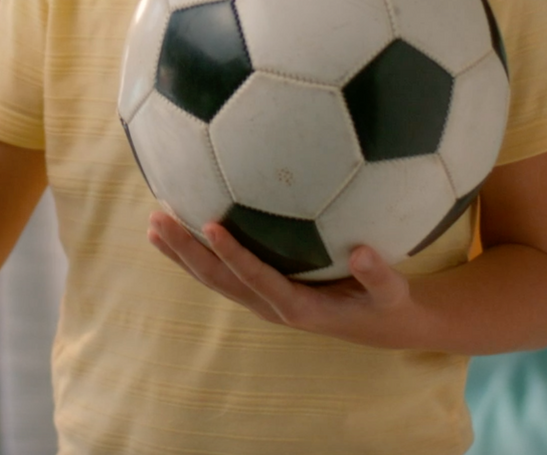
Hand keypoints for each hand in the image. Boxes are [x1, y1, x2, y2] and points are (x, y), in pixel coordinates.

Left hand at [146, 211, 417, 348]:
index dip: (234, 256)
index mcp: (300, 307)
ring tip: (153, 226)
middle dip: (187, 253)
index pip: (259, 279)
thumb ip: (378, 275)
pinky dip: (196, 255)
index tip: (211, 226)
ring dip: (182, 254)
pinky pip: (222, 274)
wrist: (382, 326)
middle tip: (159, 221)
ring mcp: (263, 300)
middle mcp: (273, 306)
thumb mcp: (393, 293)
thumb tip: (362, 251)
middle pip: (221, 280)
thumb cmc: (387, 304)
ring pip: (214, 279)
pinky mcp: (260, 292)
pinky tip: (174, 232)